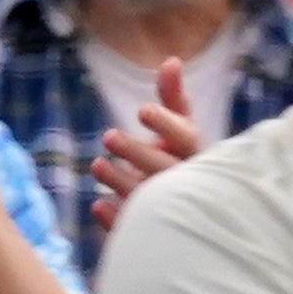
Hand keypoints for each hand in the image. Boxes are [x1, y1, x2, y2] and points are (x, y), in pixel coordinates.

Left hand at [92, 56, 203, 232]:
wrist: (187, 212)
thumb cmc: (180, 160)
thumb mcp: (180, 128)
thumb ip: (173, 98)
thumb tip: (170, 60)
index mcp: (196, 156)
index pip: (186, 139)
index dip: (165, 125)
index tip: (141, 111)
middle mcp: (188, 184)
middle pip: (164, 170)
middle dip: (135, 152)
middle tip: (107, 135)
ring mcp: (172, 212)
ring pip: (147, 200)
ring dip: (120, 182)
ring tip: (96, 166)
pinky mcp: (154, 233)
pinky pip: (134, 229)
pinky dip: (115, 219)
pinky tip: (98, 205)